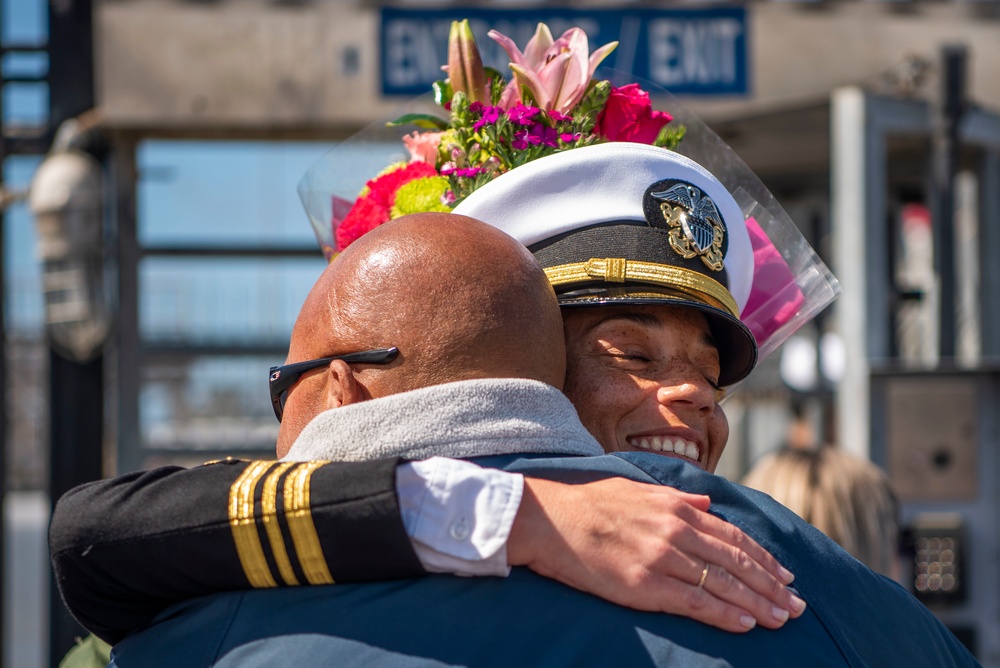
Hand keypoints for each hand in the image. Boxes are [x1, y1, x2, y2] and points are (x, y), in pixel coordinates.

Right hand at [506, 476, 805, 632]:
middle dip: (771, 585)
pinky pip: (695, 602)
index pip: (733, 536)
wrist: (548, 519)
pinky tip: (746, 623)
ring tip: (782, 619)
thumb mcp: (638, 490)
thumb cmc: (589, 503)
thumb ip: (679, 499)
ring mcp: (661, 558)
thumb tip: (709, 505)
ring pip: (723, 584)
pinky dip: (725, 613)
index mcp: (676, 508)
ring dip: (758, 603)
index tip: (786, 574)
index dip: (763, 557)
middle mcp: (676, 531)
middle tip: (798, 604)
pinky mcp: (644, 585)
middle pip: (736, 562)